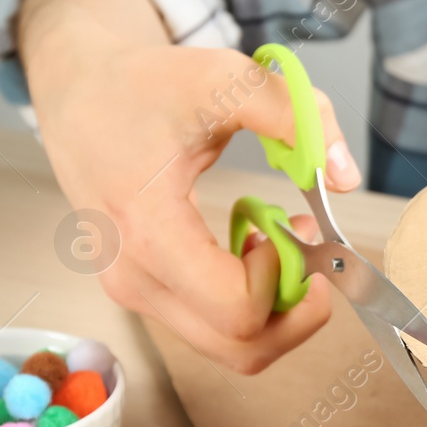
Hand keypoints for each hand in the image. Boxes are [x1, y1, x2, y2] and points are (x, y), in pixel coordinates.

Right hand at [19, 0, 360, 372]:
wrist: (81, 89)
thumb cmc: (145, 85)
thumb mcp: (225, 78)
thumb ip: (296, 116)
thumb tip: (345, 177)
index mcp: (148, 229)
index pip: (237, 308)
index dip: (285, 278)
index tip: (293, 225)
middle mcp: (135, 277)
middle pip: (243, 347)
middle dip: (296, 306)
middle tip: (307, 244)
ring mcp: (137, 293)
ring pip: (234, 348)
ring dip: (278, 306)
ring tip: (281, 240)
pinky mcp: (145, 293)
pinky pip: (217, 329)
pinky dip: (254, 303)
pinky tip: (255, 246)